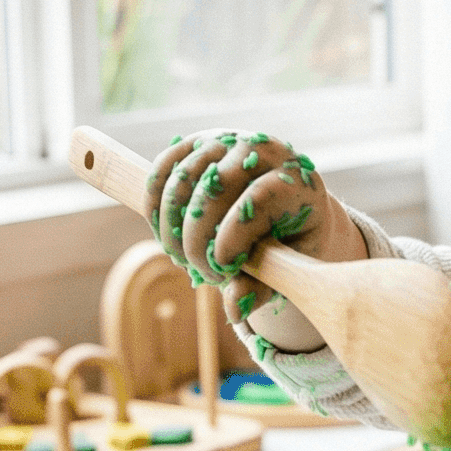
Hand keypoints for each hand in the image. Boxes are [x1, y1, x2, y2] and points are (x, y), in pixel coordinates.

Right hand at [141, 131, 350, 316]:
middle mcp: (263, 150)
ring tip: (181, 258)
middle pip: (213, 189)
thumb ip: (262, 284)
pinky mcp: (197, 141)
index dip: (234, 235)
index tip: (222, 267)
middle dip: (197, 239)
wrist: (284, 199)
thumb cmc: (289, 236)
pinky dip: (154, 203)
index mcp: (296, 180)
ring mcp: (227, 140)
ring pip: (182, 179)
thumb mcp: (285, 263)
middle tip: (201, 273)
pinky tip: (162, 232)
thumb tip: (234, 309)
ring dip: (171, 226)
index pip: (259, 198)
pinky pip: (163, 167)